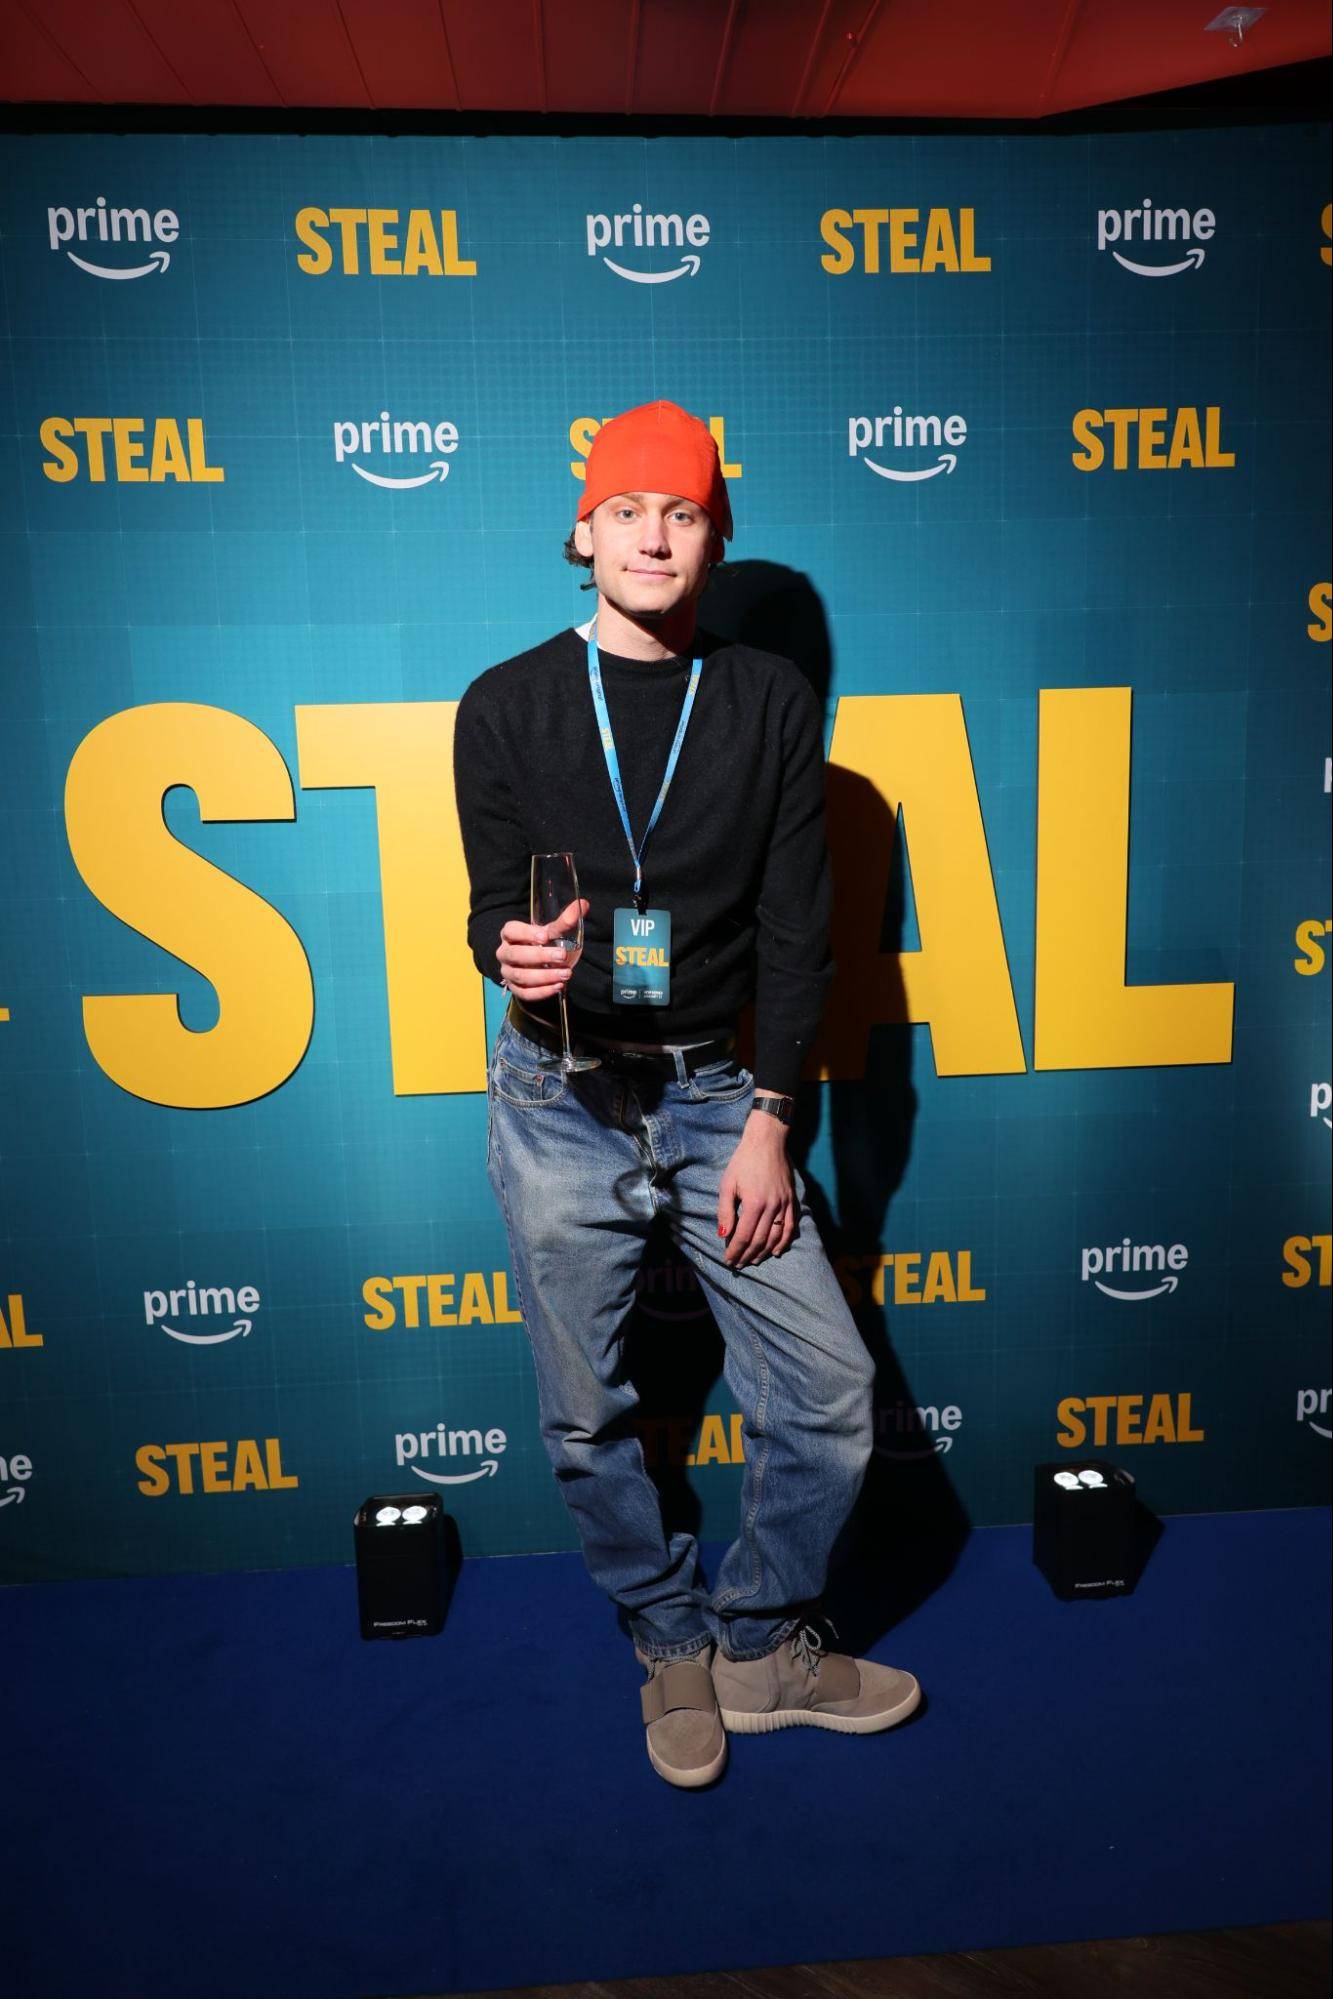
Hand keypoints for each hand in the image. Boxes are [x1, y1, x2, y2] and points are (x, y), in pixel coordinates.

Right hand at [497, 897, 588, 1001]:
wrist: (536, 964)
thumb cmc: (542, 943)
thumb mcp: (551, 932)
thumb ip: (565, 920)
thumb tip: (583, 904)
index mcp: (510, 934)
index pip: (511, 931)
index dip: (526, 933)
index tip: (545, 936)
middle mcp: (505, 953)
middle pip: (515, 954)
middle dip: (540, 956)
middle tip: (562, 955)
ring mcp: (508, 972)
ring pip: (520, 976)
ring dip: (544, 976)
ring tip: (566, 974)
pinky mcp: (515, 989)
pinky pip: (524, 993)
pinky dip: (542, 991)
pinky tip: (558, 986)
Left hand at [717, 1117, 795, 1267]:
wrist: (767, 1142)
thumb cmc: (743, 1161)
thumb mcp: (727, 1184)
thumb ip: (725, 1211)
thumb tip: (723, 1235)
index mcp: (754, 1204)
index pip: (744, 1236)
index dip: (735, 1251)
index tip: (729, 1260)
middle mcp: (772, 1207)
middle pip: (759, 1240)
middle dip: (747, 1255)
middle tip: (738, 1264)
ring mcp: (784, 1204)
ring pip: (775, 1237)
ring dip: (764, 1252)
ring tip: (753, 1260)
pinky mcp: (792, 1200)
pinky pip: (791, 1226)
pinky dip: (784, 1242)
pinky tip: (776, 1251)